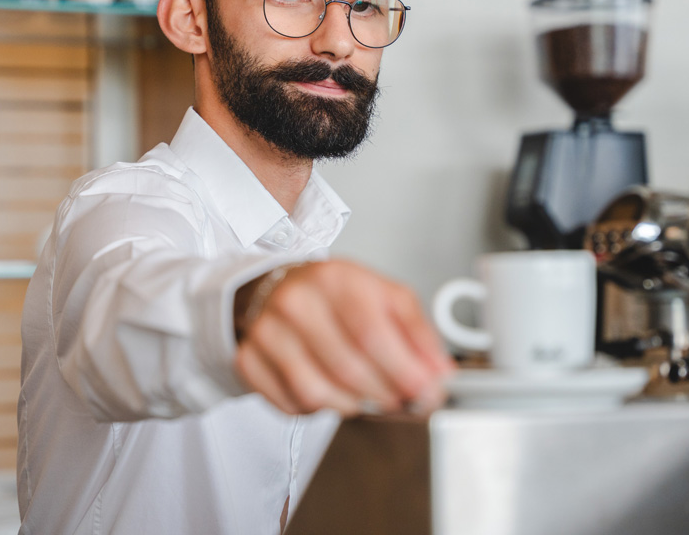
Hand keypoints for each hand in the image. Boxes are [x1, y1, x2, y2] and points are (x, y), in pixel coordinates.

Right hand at [234, 260, 454, 415]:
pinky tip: (328, 389)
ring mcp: (266, 332)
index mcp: (336, 279)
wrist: (279, 288)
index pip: (372, 333)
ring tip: (363, 393)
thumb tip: (441, 375)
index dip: (404, 371)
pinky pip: (291, 405)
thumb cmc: (337, 295)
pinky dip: (317, 409)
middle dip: (385, 395)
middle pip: (347, 369)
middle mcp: (296, 302)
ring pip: (317, 394)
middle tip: (401, 400)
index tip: (426, 392)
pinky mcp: (248, 360)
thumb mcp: (386, 297)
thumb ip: (418, 334)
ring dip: (351, 405)